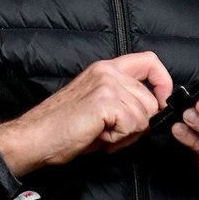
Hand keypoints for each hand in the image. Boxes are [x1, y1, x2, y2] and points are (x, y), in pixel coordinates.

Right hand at [0, 52, 172, 176]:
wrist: (36, 137)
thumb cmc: (61, 127)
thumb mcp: (99, 105)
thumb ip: (124, 99)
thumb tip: (152, 111)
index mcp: (105, 68)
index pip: (149, 61)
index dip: (163, 83)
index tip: (161, 102)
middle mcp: (107, 71)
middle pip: (151, 100)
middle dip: (139, 124)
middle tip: (114, 133)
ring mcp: (107, 84)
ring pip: (144, 116)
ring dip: (127, 133)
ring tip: (103, 134)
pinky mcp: (105, 101)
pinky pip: (133, 125)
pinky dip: (119, 138)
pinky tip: (100, 136)